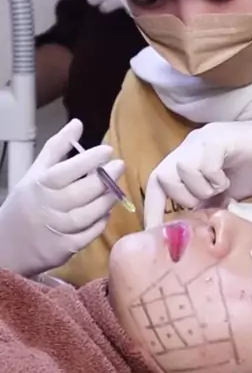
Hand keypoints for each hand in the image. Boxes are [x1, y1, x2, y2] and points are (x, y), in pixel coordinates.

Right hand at [0, 119, 123, 276]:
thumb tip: (78, 124)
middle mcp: (48, 206)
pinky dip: (100, 223)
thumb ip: (57, 148)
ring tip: (116, 189)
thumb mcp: (36, 172)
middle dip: (104, 178)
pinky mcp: (64, 249)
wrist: (6, 245)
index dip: (89, 160)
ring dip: (106, 200)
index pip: (67, 170)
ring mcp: (57, 229)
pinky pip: (89, 235)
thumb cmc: (26, 202)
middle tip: (119, 166)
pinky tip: (105, 212)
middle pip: (82, 192)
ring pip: (89, 214)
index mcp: (40, 185)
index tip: (108, 150)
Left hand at [144, 114, 251, 228]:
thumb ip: (207, 207)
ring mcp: (204, 139)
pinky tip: (229, 180)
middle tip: (206, 203)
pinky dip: (214, 178)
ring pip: (179, 170)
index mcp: (189, 158)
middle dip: (181, 198)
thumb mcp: (227, 196)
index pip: (157, 183)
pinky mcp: (221, 137)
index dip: (153, 210)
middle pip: (161, 176)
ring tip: (222, 190)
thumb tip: (189, 232)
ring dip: (199, 189)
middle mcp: (191, 145)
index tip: (155, 236)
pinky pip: (203, 163)